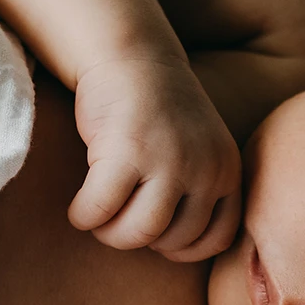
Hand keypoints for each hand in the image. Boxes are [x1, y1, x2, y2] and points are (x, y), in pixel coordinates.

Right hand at [70, 55, 240, 261]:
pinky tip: (78, 207)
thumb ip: (197, 191)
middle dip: (137, 237)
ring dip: (109, 233)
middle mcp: (205, 167)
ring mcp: (168, 160)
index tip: (155, 234)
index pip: (216, 240)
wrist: (130, 55)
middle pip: (171, 241)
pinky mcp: (127, 152)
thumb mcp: (198, 149)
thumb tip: (168, 249)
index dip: (179, 248)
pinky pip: (100, 211)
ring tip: (97, 216)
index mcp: (226, 169)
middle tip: (116, 219)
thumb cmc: (157, 110)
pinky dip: (83, 216)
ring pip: (138, 233)